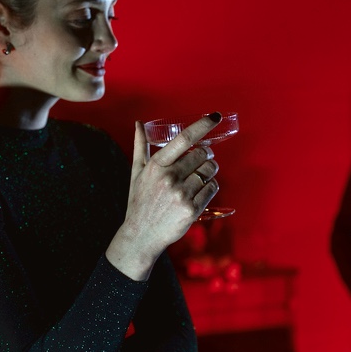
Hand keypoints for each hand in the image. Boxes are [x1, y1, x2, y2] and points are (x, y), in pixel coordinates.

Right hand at [107, 114, 220, 279]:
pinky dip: (210, 186)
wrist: (141, 235)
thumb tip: (138, 123)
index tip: (215, 116)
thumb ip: (140, 146)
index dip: (202, 126)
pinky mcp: (192, 209)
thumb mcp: (136, 173)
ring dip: (209, 171)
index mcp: (156, 166)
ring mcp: (181, 194)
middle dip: (205, 156)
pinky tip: (200, 190)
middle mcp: (169, 178)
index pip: (183, 139)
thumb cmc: (139, 201)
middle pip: (202, 155)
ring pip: (209, 172)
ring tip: (199, 177)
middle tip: (200, 161)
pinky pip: (212, 188)